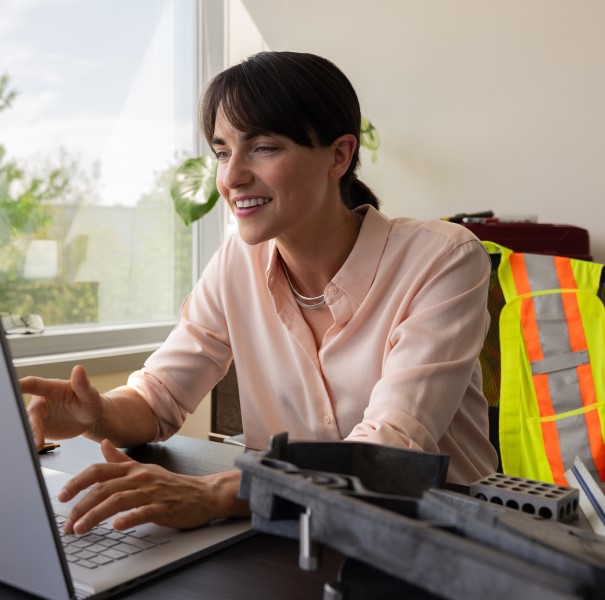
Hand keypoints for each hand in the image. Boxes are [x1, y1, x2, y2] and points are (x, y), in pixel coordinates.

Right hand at [21, 365, 104, 450]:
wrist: (89, 419)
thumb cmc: (90, 403)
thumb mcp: (91, 395)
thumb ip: (83, 384)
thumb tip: (78, 368)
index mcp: (51, 388)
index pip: (33, 384)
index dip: (21, 384)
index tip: (13, 386)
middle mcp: (41, 401)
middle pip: (30, 410)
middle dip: (27, 420)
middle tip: (29, 429)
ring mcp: (38, 416)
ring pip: (29, 425)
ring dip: (31, 435)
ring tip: (37, 444)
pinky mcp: (38, 430)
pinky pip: (31, 436)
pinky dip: (31, 442)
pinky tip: (35, 448)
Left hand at [59, 440, 248, 534]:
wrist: (204, 493)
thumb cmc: (173, 485)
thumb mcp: (144, 469)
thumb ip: (120, 459)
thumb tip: (102, 444)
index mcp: (133, 469)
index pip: (100, 470)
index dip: (78, 482)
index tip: (63, 496)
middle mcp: (140, 478)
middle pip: (104, 488)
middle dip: (81, 506)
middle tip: (68, 523)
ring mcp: (152, 492)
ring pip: (118, 500)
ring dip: (96, 515)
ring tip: (81, 529)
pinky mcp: (164, 507)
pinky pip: (144, 511)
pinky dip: (129, 518)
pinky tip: (117, 526)